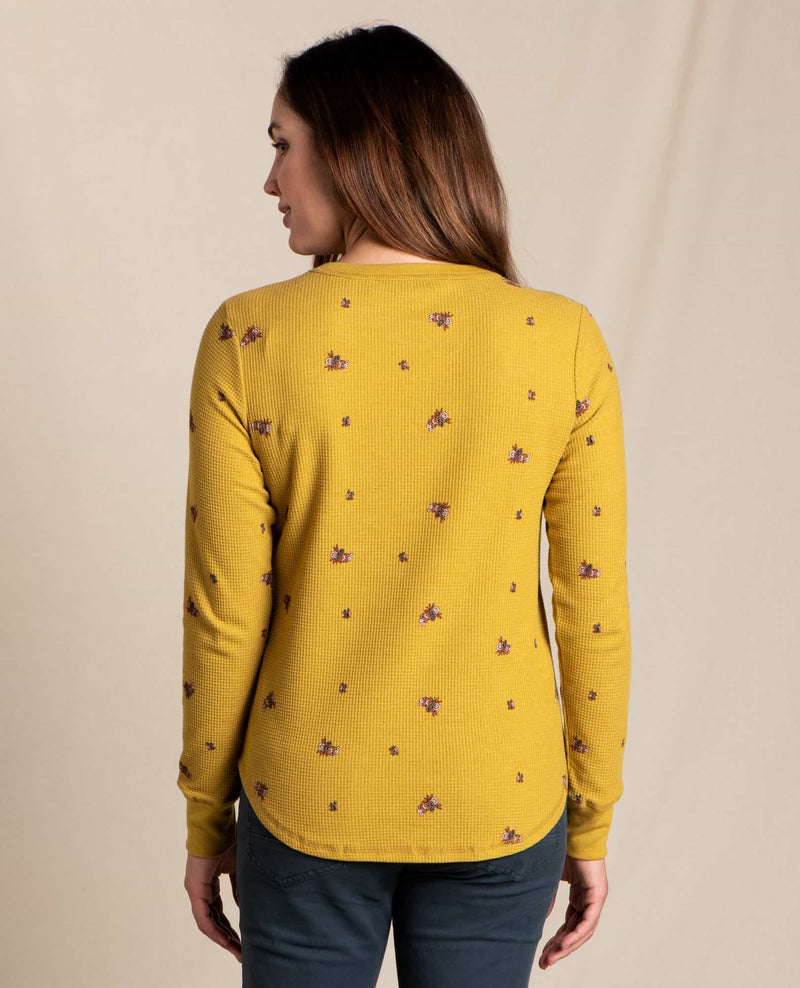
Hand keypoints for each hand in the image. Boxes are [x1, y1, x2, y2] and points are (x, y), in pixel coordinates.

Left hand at [184, 843, 241, 962]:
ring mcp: (195, 890)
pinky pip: (204, 917)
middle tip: (241, 952)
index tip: (243, 940)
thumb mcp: (237, 867)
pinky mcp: (195, 889)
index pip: (218, 912)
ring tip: (237, 951)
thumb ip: (239, 887)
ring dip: (222, 938)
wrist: (217, 824)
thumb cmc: (228, 839)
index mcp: (208, 883)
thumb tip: (242, 906)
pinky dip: (214, 930)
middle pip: (213, 921)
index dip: (230, 927)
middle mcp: (199, 890)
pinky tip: (226, 941)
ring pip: (208, 923)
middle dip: (228, 938)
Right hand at [538, 855, 607, 968]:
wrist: (573, 830)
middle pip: (575, 933)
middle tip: (545, 963)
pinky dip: (576, 934)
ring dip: (567, 946)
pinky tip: (564, 944)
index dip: (556, 941)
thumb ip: (548, 898)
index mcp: (579, 897)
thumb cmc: (562, 848)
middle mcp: (589, 901)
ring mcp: (595, 898)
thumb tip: (541, 918)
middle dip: (559, 949)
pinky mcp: (598, 894)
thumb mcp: (550, 878)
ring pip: (583, 931)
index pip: (569, 926)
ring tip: (551, 958)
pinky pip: (588, 920)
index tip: (543, 955)